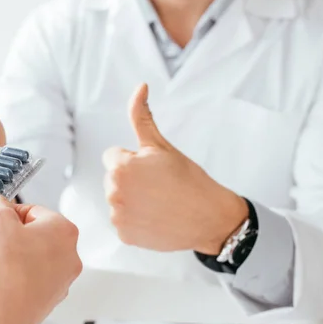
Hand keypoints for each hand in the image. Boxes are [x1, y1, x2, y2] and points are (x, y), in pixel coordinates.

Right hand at [0, 196, 81, 323]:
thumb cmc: (1, 271)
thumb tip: (0, 206)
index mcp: (64, 233)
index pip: (34, 211)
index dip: (3, 211)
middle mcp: (64, 258)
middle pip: (18, 237)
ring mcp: (51, 283)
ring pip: (9, 258)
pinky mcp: (34, 302)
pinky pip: (8, 278)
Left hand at [102, 84, 247, 254]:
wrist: (209, 217)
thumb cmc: (188, 179)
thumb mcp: (162, 146)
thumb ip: (142, 116)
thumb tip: (140, 87)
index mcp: (119, 167)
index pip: (112, 156)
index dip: (134, 160)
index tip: (153, 169)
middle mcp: (113, 192)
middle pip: (113, 178)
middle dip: (131, 179)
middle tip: (158, 186)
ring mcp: (118, 216)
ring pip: (118, 200)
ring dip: (132, 200)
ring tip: (158, 203)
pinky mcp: (124, 236)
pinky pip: (123, 221)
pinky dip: (136, 221)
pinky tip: (156, 218)